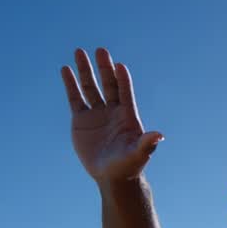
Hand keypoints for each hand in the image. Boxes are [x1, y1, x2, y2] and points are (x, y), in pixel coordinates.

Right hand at [61, 47, 163, 183]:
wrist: (112, 177)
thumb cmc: (129, 166)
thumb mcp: (138, 153)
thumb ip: (147, 143)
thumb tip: (159, 135)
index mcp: (127, 116)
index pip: (125, 92)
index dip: (122, 80)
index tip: (119, 65)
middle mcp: (112, 111)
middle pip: (108, 84)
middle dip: (104, 68)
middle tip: (101, 50)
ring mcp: (97, 114)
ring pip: (90, 87)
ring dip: (85, 70)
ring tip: (79, 52)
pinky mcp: (81, 120)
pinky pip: (75, 98)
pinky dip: (70, 84)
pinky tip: (66, 70)